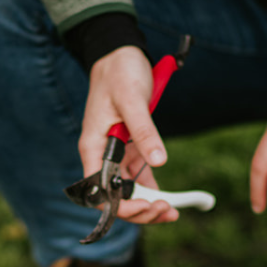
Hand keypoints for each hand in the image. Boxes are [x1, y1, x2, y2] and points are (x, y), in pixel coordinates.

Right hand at [79, 46, 178, 225]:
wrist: (119, 54)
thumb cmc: (120, 73)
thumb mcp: (132, 100)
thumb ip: (144, 131)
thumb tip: (158, 161)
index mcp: (93, 148)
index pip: (101, 191)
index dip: (122, 205)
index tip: (147, 205)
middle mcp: (102, 157)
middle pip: (116, 197)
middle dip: (140, 209)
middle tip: (167, 211)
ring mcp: (116, 155)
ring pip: (129, 191)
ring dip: (148, 204)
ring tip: (172, 211)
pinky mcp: (130, 149)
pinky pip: (139, 178)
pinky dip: (153, 190)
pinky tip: (170, 199)